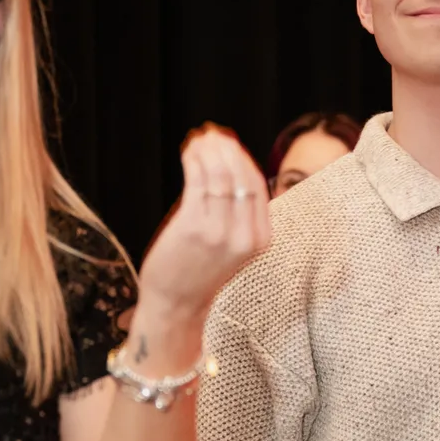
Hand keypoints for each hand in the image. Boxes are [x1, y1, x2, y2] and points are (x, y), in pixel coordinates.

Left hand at [139, 123, 270, 324]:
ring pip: (221, 176)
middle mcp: (246, 236)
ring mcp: (221, 232)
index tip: (227, 144)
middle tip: (211, 135)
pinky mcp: (195, 228)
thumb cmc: (199, 270)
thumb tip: (230, 165)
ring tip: (197, 141)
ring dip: (208, 152)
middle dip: (227, 150)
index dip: (242, 159)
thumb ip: (238, 214)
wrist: (177, 304)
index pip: (258, 186)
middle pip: (242, 177)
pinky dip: (194, 161)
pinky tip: (188, 154)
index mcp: (261, 239)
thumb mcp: (231, 245)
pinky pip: (199, 182)